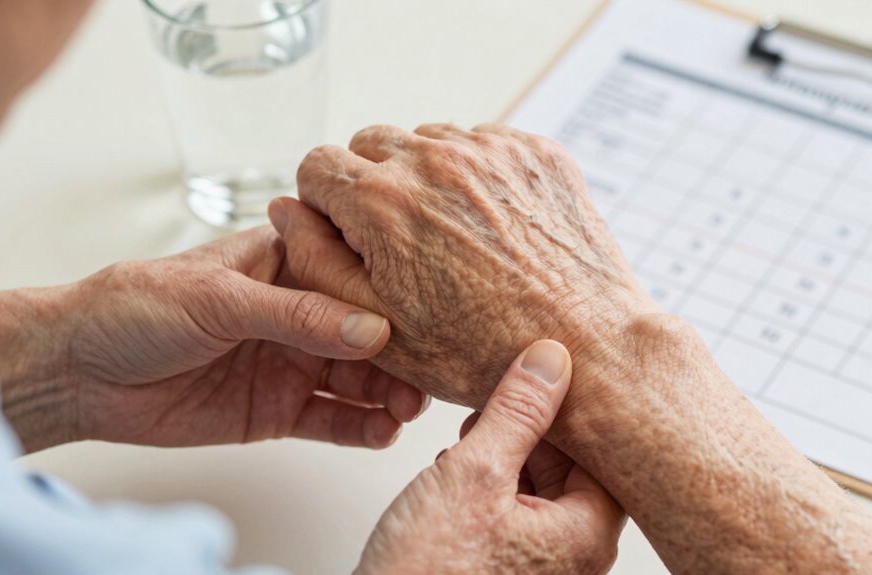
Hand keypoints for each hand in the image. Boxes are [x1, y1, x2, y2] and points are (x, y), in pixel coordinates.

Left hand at [20, 226, 425, 450]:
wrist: (79, 371)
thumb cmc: (136, 307)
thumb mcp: (219, 299)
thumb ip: (297, 315)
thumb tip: (372, 329)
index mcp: (287, 263)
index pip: (356, 276)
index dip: (394, 296)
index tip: (428, 315)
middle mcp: (299, 312)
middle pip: (368, 332)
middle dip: (401, 353)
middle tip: (427, 375)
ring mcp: (291, 362)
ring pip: (359, 378)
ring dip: (389, 392)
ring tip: (408, 407)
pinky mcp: (278, 410)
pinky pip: (332, 419)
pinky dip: (360, 427)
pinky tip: (381, 431)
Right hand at [270, 123, 656, 409]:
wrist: (585, 346)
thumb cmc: (480, 351)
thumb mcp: (377, 324)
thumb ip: (316, 261)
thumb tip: (286, 212)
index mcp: (383, 202)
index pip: (318, 165)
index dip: (324, 202)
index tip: (347, 230)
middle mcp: (434, 161)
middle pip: (372, 144)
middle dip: (371, 184)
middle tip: (400, 239)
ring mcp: (491, 150)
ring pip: (429, 140)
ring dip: (426, 176)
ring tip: (452, 236)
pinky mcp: (536, 152)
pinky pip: (484, 144)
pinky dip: (477, 174)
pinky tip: (492, 226)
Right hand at [357, 340, 623, 574]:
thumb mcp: (473, 474)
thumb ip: (516, 413)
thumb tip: (549, 361)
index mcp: (585, 536)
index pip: (607, 451)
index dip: (578, 407)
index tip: (552, 371)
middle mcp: (573, 555)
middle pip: (574, 466)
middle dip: (536, 428)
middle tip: (501, 394)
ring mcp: (539, 564)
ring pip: (540, 484)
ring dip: (508, 450)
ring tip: (473, 429)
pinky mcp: (505, 566)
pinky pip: (514, 507)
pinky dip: (490, 480)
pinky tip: (457, 466)